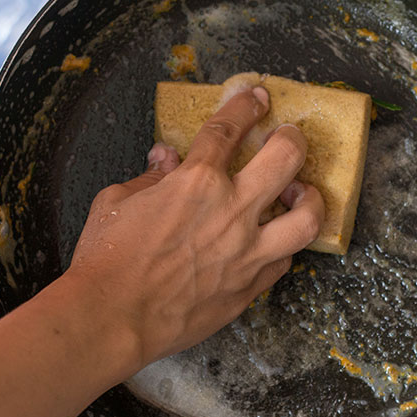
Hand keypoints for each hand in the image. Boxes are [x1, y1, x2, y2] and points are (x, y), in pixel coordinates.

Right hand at [66, 86, 324, 368]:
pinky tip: (274, 243)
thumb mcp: (115, 202)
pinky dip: (282, 248)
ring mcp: (246, 253)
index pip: (229, 129)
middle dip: (293, 139)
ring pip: (306, 219)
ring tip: (301, 194)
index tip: (256, 98)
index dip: (246, 107)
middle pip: (286, 159)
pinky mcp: (247, 289)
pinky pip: (283, 263)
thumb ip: (149, 177)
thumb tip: (165, 160)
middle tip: (290, 138)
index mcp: (195, 182)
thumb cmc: (106, 260)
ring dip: (310, 199)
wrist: (112, 319)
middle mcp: (231, 212)